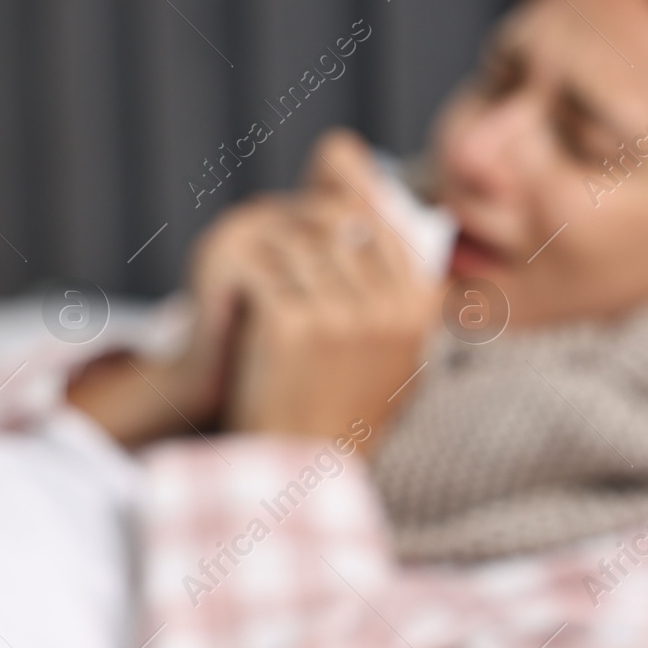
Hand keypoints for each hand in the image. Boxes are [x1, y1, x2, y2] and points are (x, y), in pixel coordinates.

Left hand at [222, 191, 438, 450]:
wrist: (304, 469)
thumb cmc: (340, 406)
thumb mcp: (387, 348)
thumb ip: (385, 277)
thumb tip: (359, 178)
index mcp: (418, 310)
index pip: (379, 219)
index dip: (340, 198)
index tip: (313, 194)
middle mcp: (388, 307)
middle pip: (337, 217)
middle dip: (298, 219)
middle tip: (268, 238)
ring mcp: (343, 314)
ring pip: (294, 237)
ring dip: (265, 249)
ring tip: (247, 275)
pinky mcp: (293, 323)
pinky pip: (261, 267)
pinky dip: (239, 279)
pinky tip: (229, 301)